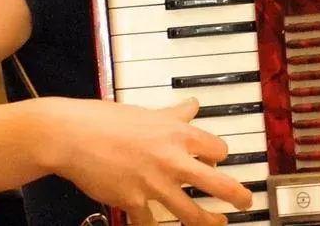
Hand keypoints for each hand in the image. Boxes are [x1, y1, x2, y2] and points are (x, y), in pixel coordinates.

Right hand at [34, 96, 252, 225]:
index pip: (218, 148)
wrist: (73, 136)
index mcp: (178, 134)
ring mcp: (154, 184)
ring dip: (206, 221)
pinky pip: (150, 223)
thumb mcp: (148, 112)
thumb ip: (174, 114)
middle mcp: (172, 159)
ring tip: (217, 224)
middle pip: (217, 183)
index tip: (219, 161)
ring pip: (190, 212)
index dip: (220, 156)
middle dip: (236, 195)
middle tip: (246, 202)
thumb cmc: (107, 120)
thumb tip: (193, 105)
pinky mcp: (133, 201)